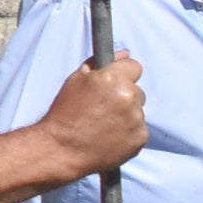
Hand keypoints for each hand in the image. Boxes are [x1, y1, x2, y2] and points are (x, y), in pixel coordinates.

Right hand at [40, 55, 146, 176]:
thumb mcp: (75, 81)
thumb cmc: (64, 114)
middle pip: (137, 91)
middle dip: (124, 97)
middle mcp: (129, 96)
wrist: (61, 148)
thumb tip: (123, 54)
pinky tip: (109, 136)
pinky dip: (128, 133)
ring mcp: (137, 118)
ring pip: (137, 111)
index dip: (124, 73)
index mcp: (113, 78)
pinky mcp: (140, 138)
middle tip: (103, 109)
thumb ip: (98, 64)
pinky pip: (139, 130)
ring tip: (103, 125)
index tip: (116, 82)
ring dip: (126, 115)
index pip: (134, 66)